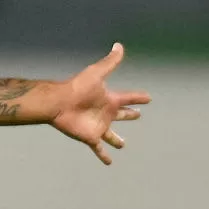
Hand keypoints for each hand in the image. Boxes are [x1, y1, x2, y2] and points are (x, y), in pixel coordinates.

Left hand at [48, 43, 150, 165]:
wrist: (59, 103)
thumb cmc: (77, 87)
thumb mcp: (97, 73)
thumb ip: (110, 62)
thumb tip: (119, 45)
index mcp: (110, 99)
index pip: (129, 98)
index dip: (139, 98)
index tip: (148, 98)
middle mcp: (105, 113)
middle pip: (121, 115)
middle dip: (130, 115)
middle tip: (137, 115)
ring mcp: (98, 126)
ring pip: (111, 135)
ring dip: (116, 140)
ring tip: (122, 144)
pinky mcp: (90, 137)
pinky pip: (99, 149)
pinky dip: (104, 156)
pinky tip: (109, 162)